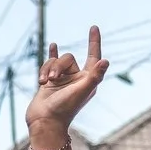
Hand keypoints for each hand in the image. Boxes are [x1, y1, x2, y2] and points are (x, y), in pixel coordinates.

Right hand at [25, 27, 108, 142]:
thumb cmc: (65, 109)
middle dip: (58, 65)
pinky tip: (53, 45)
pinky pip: (48, 64)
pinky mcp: (50, 82)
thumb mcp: (82, 91)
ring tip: (44, 83)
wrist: (44, 122)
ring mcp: (62, 80)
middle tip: (53, 80)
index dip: (94, 42)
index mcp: (88, 81)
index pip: (93, 57)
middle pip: (67, 58)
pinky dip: (47, 61)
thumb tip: (106, 61)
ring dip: (48, 69)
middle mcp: (76, 79)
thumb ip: (94, 76)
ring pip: (55, 61)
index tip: (94, 27)